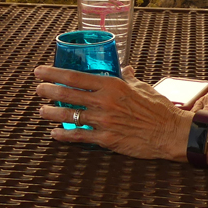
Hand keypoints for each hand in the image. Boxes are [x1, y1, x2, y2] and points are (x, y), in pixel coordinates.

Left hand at [34, 64, 192, 160]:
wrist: (170, 132)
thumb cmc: (157, 108)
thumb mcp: (142, 86)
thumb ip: (128, 78)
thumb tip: (124, 68)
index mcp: (112, 85)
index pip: (76, 76)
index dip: (54, 73)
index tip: (41, 72)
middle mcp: (104, 101)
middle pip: (68, 94)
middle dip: (48, 91)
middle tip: (38, 90)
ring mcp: (104, 121)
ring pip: (70, 115)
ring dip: (52, 113)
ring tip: (41, 111)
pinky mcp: (106, 139)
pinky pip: (80, 137)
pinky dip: (64, 135)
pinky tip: (55, 134)